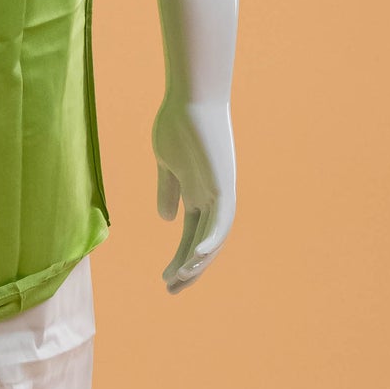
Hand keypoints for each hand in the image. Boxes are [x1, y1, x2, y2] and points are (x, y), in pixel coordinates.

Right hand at [153, 95, 235, 291]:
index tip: (165, 280)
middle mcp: (212, 199)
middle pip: (203, 244)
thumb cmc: (177, 124)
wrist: (191, 97)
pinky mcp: (224, 184)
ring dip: (199, 260)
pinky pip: (223, 219)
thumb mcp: (167, 164)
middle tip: (172, 291)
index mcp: (197, 195)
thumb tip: (167, 219)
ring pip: (214, 238)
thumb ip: (169, 190)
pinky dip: (212, 239)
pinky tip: (199, 256)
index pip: (190, 237)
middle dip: (190, 269)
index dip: (179, 260)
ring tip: (181, 279)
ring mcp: (220, 192)